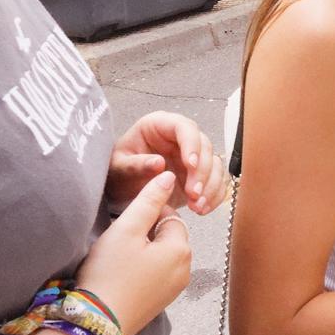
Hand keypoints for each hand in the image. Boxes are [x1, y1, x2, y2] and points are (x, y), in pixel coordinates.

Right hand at [75, 171, 192, 334]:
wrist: (96, 322)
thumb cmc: (109, 274)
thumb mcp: (126, 229)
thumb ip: (148, 200)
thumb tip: (168, 177)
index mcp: (182, 249)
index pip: (170, 216)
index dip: (145, 215)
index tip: (123, 225)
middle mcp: (186, 270)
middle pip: (167, 236)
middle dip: (144, 234)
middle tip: (118, 244)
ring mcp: (175, 289)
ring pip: (160, 256)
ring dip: (142, 252)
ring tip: (117, 260)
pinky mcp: (161, 302)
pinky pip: (155, 275)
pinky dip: (141, 270)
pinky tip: (121, 276)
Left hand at [107, 111, 228, 214]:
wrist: (122, 190)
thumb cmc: (118, 173)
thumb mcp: (119, 169)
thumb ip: (135, 165)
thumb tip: (159, 162)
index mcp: (158, 126)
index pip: (184, 127)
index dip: (191, 144)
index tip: (190, 165)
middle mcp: (180, 137)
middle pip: (204, 146)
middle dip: (202, 171)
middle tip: (193, 193)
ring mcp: (193, 155)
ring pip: (214, 164)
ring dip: (210, 186)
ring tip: (197, 206)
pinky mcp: (200, 173)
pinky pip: (216, 181)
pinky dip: (213, 195)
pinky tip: (202, 209)